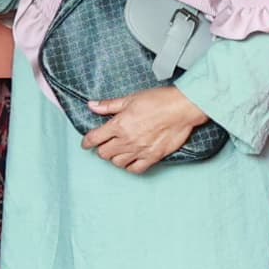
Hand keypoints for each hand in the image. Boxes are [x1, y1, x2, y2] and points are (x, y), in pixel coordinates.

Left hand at [81, 84, 204, 173]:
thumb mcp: (131, 98)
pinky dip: (130, 166)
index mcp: (119, 124)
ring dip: (115, 158)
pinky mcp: (152, 157)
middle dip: (102, 148)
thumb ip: (109, 105)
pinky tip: (131, 160)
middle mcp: (127, 140)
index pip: (94, 138)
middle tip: (105, 144)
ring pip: (117, 163)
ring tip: (119, 151)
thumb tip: (92, 106)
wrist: (182, 108)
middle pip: (103, 153)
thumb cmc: (159, 100)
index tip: (86, 143)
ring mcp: (139, 150)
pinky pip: (135, 169)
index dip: (86, 142)